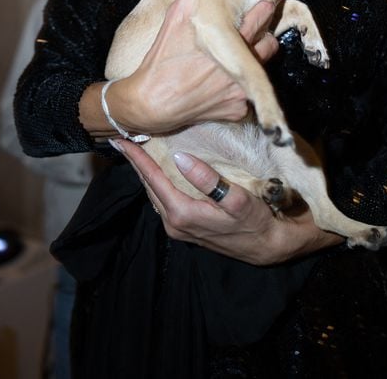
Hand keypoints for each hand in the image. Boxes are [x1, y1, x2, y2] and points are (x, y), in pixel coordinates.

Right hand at [82, 0, 278, 135]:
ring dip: (253, 62)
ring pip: (260, 71)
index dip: (264, 11)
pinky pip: (247, 96)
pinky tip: (221, 84)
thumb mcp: (175, 18)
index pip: (262, 19)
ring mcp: (240, 92)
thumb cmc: (161, 60)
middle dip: (261, 37)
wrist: (150, 104)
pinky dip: (238, 88)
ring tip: (236, 56)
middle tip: (249, 33)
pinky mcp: (236, 111)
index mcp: (230, 42)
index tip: (264, 6)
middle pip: (268, 46)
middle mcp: (240, 69)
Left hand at [113, 141, 341, 264]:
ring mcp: (178, 227)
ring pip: (155, 193)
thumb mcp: (235, 199)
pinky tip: (159, 171)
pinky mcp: (186, 226)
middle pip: (149, 186)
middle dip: (136, 163)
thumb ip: (207, 180)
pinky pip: (164, 199)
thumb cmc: (254, 220)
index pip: (153, 179)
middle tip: (124, 140)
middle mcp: (174, 222)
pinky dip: (158, 182)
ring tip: (137, 151)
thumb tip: (180, 158)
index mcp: (181, 213)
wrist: (266, 246)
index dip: (136, 158)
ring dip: (146, 173)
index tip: (120, 140)